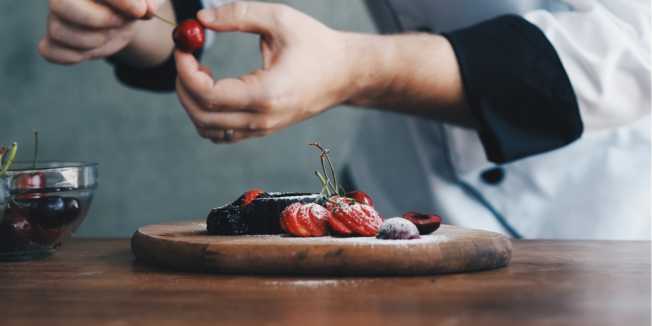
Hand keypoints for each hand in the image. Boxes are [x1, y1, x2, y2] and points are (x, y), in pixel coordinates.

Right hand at [39, 0, 164, 64]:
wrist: (127, 17)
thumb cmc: (136, 2)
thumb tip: (147, 10)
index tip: (140, 11)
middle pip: (60, 4)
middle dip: (97, 19)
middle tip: (120, 23)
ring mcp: (55, 16)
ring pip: (58, 31)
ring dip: (93, 40)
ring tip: (110, 34)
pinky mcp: (54, 39)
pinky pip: (50, 51)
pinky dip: (73, 56)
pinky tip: (93, 48)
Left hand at [175, 2, 354, 142]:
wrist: (346, 73)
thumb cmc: (317, 45)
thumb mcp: (280, 19)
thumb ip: (238, 14)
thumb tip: (201, 19)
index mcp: (266, 94)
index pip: (207, 94)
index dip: (186, 70)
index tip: (184, 47)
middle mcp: (262, 119)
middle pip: (201, 116)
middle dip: (183, 85)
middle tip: (186, 57)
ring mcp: (262, 129)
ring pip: (208, 130)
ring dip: (193, 103)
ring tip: (201, 72)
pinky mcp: (263, 130)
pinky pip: (222, 133)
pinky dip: (207, 115)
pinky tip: (215, 87)